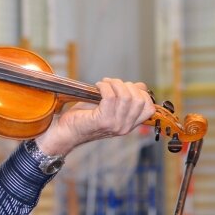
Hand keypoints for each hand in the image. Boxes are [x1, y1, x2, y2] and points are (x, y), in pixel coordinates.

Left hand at [36, 78, 155, 155]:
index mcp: (129, 125)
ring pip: (125, 96)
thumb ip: (125, 98)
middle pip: (139, 99)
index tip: (126, 87)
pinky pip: (110, 96)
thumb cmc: (85, 117)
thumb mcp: (110, 107)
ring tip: (104, 84)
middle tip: (112, 84)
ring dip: (114, 84)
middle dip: (126, 85)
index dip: (141, 93)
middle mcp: (124, 127)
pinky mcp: (102, 120)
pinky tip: (97, 86)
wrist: (65, 131)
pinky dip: (104, 86)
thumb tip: (140, 86)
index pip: (149, 108)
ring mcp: (114, 125)